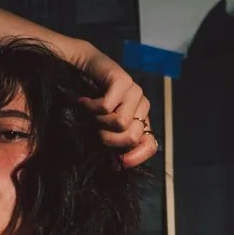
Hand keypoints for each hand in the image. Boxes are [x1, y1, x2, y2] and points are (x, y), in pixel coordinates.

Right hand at [78, 50, 157, 168]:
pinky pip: (107, 106)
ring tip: (91, 113)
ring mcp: (135, 92)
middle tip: (95, 128)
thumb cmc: (92, 104)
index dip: (135, 158)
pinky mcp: (123, 80)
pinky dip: (90, 107)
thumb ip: (115, 144)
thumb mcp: (104, 129)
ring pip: (120, 123)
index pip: (150, 145)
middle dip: (108, 139)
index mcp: (142, 120)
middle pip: (131, 137)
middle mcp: (143, 106)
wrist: (82, 69)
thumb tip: (118, 164)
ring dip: (98, 122)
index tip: (117, 164)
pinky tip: (84, 102)